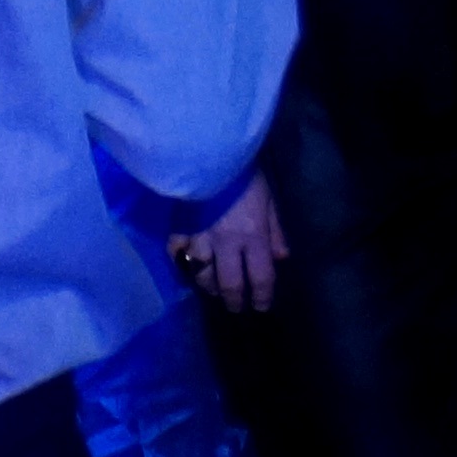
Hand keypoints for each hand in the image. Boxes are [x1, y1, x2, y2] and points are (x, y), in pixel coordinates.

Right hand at [178, 179, 283, 312]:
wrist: (210, 150)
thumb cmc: (244, 173)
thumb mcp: (269, 199)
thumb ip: (275, 230)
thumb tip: (280, 258)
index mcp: (253, 236)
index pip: (261, 278)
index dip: (262, 297)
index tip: (261, 305)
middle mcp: (226, 243)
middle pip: (230, 284)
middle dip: (234, 301)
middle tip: (235, 306)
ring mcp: (200, 236)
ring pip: (201, 274)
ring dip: (208, 286)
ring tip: (212, 288)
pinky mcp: (180, 226)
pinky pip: (176, 252)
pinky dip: (181, 262)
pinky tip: (186, 264)